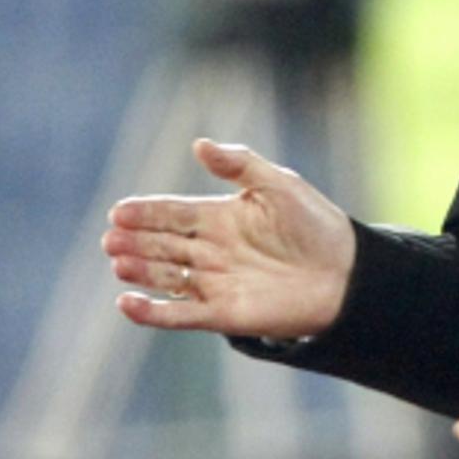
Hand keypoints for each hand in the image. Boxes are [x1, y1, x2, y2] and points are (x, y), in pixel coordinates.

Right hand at [102, 139, 355, 337]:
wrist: (346, 272)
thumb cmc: (315, 224)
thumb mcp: (279, 184)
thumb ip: (239, 164)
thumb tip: (198, 144)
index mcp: (221, 217)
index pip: (173, 213)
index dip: (147, 212)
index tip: (120, 211)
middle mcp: (211, 250)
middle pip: (162, 244)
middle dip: (135, 241)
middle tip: (112, 237)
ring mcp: (214, 282)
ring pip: (166, 276)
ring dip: (140, 270)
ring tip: (120, 261)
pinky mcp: (222, 313)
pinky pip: (180, 314)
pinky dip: (152, 312)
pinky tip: (127, 302)